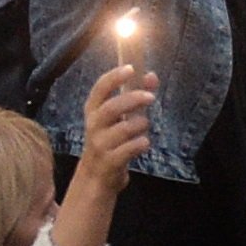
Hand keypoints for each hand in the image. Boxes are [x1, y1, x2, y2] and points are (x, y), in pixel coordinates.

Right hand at [75, 57, 156, 190]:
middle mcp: (93, 125)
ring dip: (140, 124)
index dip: (114, 77)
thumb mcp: (118, 117)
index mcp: (93, 110)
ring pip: (123, 129)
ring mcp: (100, 144)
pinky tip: (143, 143)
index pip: (100, 88)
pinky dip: (140, 144)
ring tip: (144, 126)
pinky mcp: (109, 161)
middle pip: (111, 107)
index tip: (131, 68)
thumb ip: (134, 95)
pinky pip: (128, 149)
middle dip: (133, 99)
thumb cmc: (109, 140)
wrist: (95, 177)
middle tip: (151, 97)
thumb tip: (151, 75)